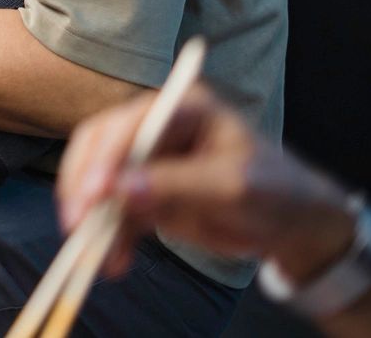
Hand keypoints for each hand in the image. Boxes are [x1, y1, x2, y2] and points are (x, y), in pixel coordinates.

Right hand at [56, 83, 356, 280]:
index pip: (127, 125)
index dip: (104, 157)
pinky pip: (113, 213)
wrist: (291, 224)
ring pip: (99, 183)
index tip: (93, 194)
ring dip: (93, 220)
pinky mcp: (144, 194)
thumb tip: (120, 189)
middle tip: (78, 226)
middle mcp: (155, 128)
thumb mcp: (232, 186)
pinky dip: (108, 236)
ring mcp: (147, 161)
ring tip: (99, 258)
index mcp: (181, 108)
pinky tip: (115, 262)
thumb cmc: (274, 190)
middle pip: (99, 148)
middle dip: (85, 188)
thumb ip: (178, 184)